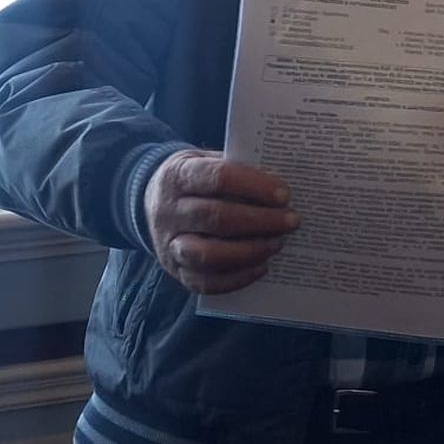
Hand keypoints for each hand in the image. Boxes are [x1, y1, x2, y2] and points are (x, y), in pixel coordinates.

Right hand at [144, 149, 298, 293]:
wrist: (152, 200)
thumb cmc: (195, 179)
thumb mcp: (209, 161)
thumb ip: (239, 170)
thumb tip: (279, 190)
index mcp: (178, 176)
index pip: (218, 178)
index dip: (254, 186)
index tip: (283, 194)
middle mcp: (169, 211)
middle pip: (217, 218)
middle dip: (260, 221)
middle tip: (291, 221)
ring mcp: (169, 244)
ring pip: (209, 254)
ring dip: (250, 251)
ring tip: (278, 243)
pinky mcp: (176, 270)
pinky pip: (206, 282)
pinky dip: (237, 278)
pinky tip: (262, 266)